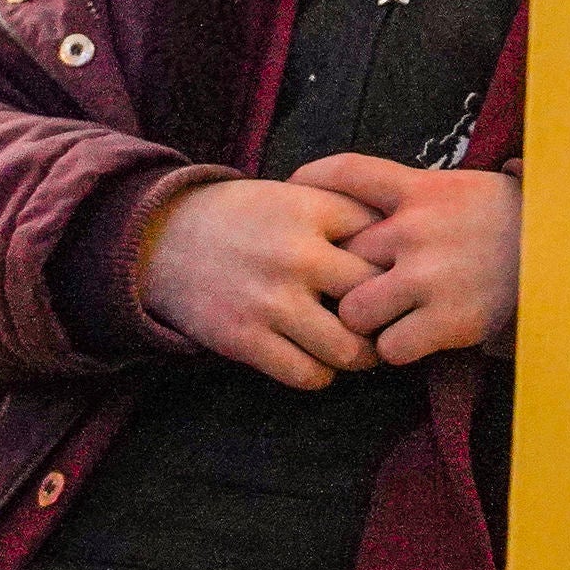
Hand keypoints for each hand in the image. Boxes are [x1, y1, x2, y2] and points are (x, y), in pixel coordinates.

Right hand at [138, 177, 383, 389]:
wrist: (161, 239)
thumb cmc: (242, 219)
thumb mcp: (292, 194)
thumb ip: (345, 210)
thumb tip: (408, 241)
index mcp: (311, 209)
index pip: (387, 241)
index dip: (400, 264)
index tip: (399, 276)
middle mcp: (296, 254)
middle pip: (378, 298)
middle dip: (390, 315)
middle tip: (392, 324)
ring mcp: (269, 300)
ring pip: (349, 349)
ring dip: (360, 356)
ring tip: (359, 350)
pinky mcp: (244, 338)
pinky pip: (307, 375)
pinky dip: (320, 374)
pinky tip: (316, 360)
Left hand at [290, 156, 521, 364]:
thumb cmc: (519, 222)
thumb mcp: (470, 188)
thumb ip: (418, 193)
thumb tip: (371, 195)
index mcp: (423, 188)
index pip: (348, 172)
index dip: (311, 179)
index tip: (293, 189)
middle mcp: (416, 229)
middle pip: (339, 254)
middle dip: (339, 275)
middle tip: (351, 287)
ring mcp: (428, 276)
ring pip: (354, 309)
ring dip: (362, 320)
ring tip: (380, 320)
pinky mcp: (447, 321)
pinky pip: (389, 347)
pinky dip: (395, 350)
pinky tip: (411, 340)